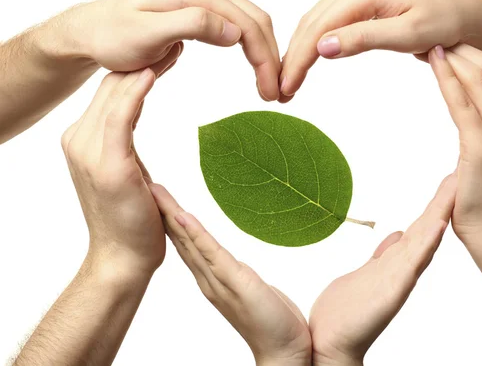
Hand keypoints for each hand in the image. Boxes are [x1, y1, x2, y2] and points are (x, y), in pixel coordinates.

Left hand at [40, 0, 280, 100]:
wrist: (92, 30)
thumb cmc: (113, 35)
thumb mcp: (147, 34)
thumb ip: (191, 25)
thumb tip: (235, 33)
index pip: (247, 24)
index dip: (265, 59)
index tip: (270, 93)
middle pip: (256, 21)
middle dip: (272, 59)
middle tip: (277, 95)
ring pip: (251, 24)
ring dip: (266, 55)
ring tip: (270, 86)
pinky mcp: (202, 9)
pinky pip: (237, 27)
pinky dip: (252, 49)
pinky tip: (256, 68)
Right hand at [61, 55, 176, 275]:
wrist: (122, 259)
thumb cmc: (132, 216)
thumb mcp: (125, 168)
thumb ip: (122, 138)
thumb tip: (131, 112)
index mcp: (84, 138)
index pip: (112, 91)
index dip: (139, 65)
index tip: (167, 45)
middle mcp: (79, 138)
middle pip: (114, 86)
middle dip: (145, 58)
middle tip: (176, 33)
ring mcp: (89, 150)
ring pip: (116, 94)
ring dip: (145, 65)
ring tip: (174, 42)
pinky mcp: (107, 164)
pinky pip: (120, 117)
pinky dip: (136, 91)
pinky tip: (152, 70)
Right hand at [150, 184, 311, 365]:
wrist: (284, 350)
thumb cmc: (270, 320)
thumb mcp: (247, 288)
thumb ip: (232, 273)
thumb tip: (225, 261)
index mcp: (212, 278)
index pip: (186, 243)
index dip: (170, 219)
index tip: (156, 197)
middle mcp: (209, 279)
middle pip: (180, 239)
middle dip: (162, 212)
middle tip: (144, 185)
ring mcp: (219, 281)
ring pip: (190, 242)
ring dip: (172, 216)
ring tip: (155, 192)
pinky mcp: (236, 282)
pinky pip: (211, 254)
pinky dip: (195, 234)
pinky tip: (182, 217)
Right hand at [279, 0, 481, 100]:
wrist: (465, 13)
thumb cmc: (445, 22)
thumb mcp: (408, 35)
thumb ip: (364, 38)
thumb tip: (322, 47)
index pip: (318, 29)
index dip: (298, 60)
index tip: (285, 88)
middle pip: (310, 25)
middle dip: (292, 59)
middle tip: (280, 92)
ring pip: (314, 24)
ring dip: (299, 53)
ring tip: (288, 83)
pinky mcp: (359, 4)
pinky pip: (327, 24)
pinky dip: (313, 45)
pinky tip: (306, 63)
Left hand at [309, 175, 456, 365]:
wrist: (331, 343)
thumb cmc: (346, 312)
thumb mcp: (366, 273)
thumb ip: (383, 256)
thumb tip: (394, 237)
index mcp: (395, 262)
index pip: (420, 226)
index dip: (436, 202)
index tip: (450, 178)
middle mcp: (402, 268)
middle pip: (427, 227)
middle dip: (444, 199)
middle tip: (463, 170)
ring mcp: (399, 278)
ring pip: (425, 239)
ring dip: (440, 212)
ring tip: (456, 186)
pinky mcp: (393, 290)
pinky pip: (413, 262)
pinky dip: (427, 242)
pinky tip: (439, 224)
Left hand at [429, 44, 481, 245]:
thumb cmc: (481, 194)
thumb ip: (479, 127)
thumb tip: (463, 111)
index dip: (470, 51)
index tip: (445, 38)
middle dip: (461, 45)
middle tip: (432, 30)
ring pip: (479, 78)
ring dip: (453, 54)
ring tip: (429, 38)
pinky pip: (462, 102)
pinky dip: (447, 77)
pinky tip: (433, 61)